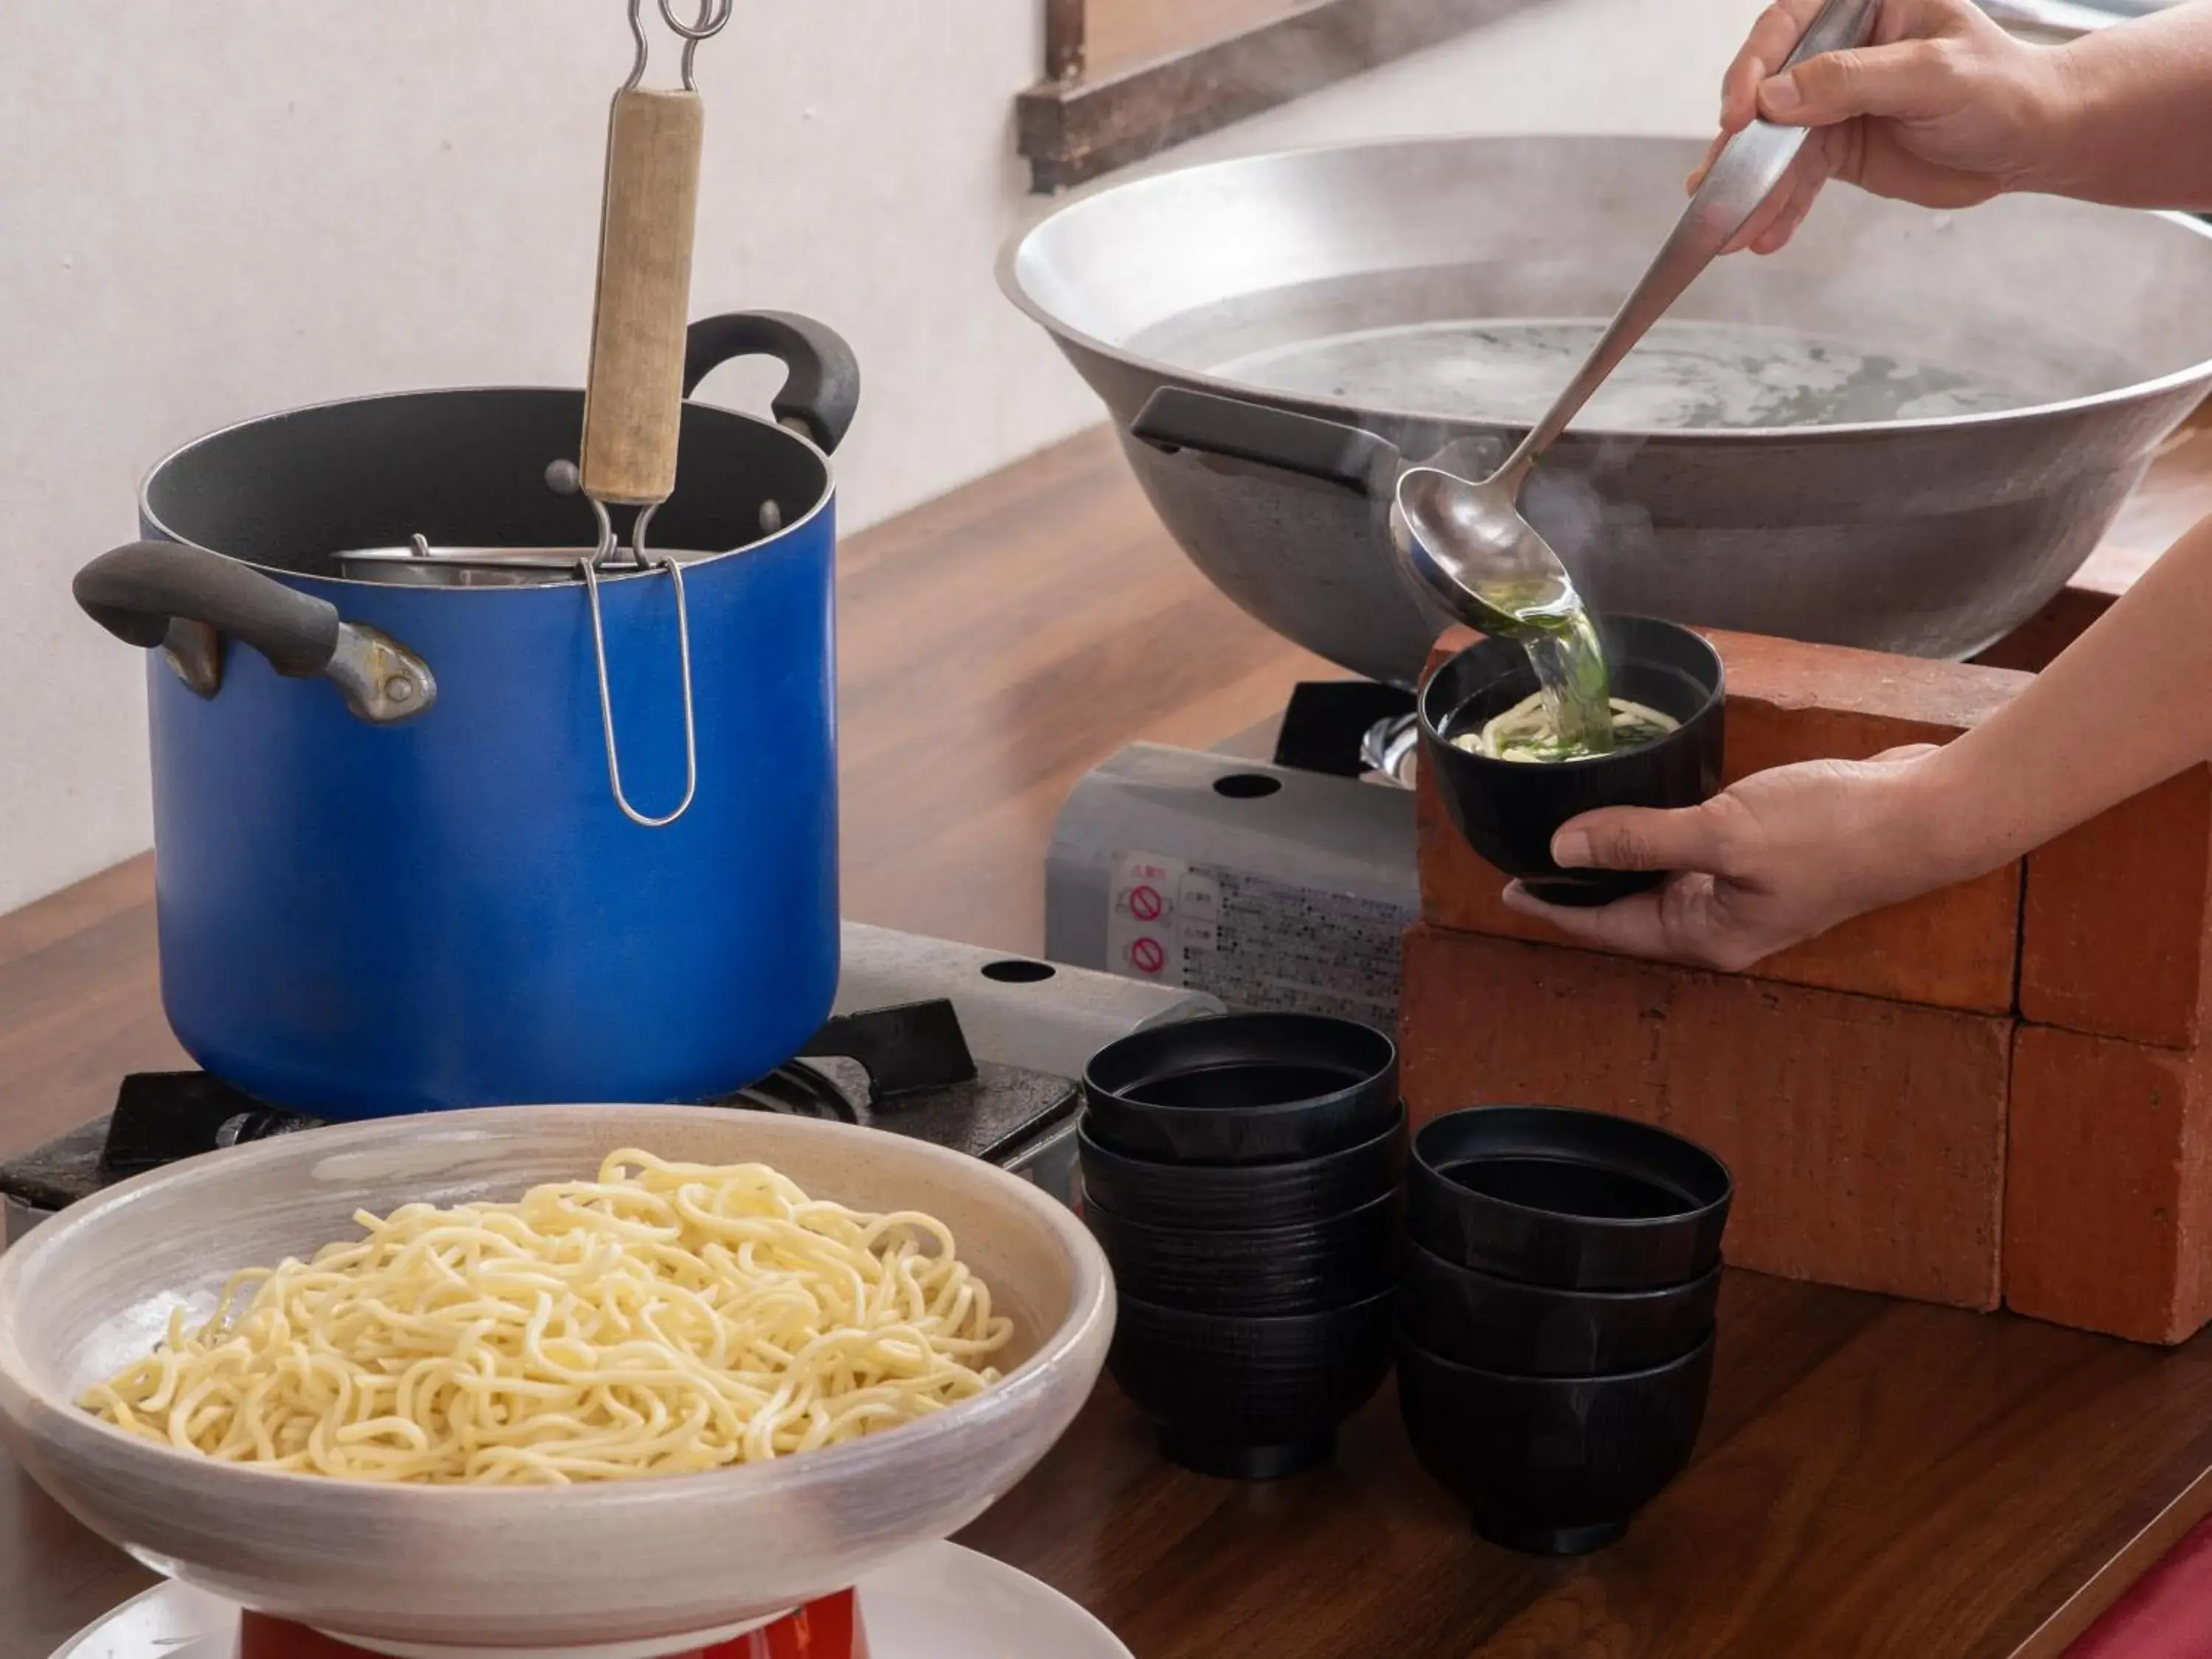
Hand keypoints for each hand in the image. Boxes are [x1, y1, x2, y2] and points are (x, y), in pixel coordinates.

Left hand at [1500, 746, 1952, 970]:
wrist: (1928, 812)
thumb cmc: (1834, 830)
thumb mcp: (1724, 833)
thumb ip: (1640, 840)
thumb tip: (1560, 850)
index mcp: (1706, 935)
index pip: (1606, 928)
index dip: (1553, 908)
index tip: (1506, 887)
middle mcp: (1723, 925)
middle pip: (1629, 911)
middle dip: (1580, 887)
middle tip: (1527, 853)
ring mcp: (1749, 895)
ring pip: (1662, 882)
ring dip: (1620, 858)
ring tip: (1571, 829)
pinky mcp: (1769, 860)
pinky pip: (1696, 854)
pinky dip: (1662, 835)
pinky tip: (1645, 807)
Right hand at [1694, 0, 2072, 254]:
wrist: (2029, 140)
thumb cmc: (2001, 88)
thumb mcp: (1932, 74)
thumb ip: (1853, 80)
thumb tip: (1775, 98)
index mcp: (1862, 5)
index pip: (1787, 27)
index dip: (1754, 70)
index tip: (1739, 117)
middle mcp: (1837, 50)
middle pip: (1766, 92)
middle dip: (1739, 145)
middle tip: (1716, 186)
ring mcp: (1831, 103)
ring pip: (1773, 145)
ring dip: (1751, 189)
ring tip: (1732, 228)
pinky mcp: (1835, 148)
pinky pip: (1794, 179)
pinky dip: (1778, 209)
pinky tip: (1763, 235)